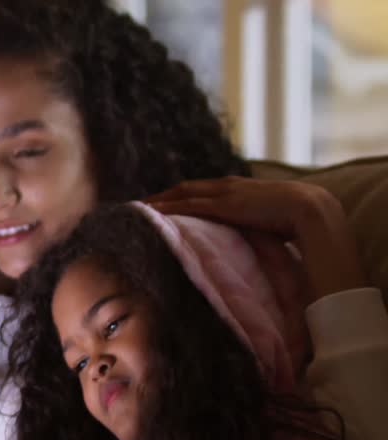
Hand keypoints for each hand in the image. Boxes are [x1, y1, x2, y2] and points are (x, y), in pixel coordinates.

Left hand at [146, 176, 367, 296]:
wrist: (311, 210)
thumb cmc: (297, 220)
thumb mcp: (269, 222)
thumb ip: (253, 229)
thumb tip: (250, 246)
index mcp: (239, 189)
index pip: (202, 190)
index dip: (181, 197)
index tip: (161, 205)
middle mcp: (228, 186)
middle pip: (185, 188)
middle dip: (161, 195)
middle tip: (138, 205)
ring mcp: (224, 194)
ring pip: (181, 193)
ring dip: (158, 200)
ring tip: (135, 209)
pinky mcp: (223, 205)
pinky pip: (187, 204)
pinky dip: (166, 207)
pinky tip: (149, 213)